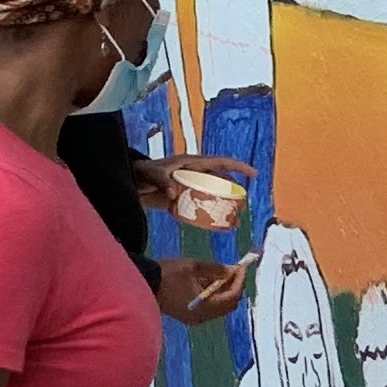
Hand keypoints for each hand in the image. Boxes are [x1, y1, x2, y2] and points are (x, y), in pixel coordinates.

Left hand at [134, 154, 254, 229]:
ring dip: (224, 203)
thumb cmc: (142, 172)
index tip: (254, 174)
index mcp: (192, 163)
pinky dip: (209, 213)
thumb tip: (173, 194)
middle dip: (234, 190)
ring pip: (213, 192)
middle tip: (244, 204)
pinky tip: (215, 224)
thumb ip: (163, 181)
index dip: (239, 167)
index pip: (221, 162)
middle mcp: (195, 172)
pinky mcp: (184, 196)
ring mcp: (190, 184)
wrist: (132, 181)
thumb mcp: (152, 174)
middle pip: (221, 179)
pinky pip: (201, 204)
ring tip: (235, 216)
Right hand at [156, 255, 250, 324]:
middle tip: (233, 269)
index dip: (240, 280)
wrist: (142, 284)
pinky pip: (209, 307)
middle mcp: (203, 317)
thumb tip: (232, 270)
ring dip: (223, 290)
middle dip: (234, 286)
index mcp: (206, 307)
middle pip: (229, 304)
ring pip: (219, 306)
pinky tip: (208, 280)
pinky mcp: (188, 315)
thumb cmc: (167, 274)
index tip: (242, 266)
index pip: (233, 296)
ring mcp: (195, 318)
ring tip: (219, 272)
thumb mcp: (193, 267)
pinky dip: (213, 294)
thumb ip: (215, 269)